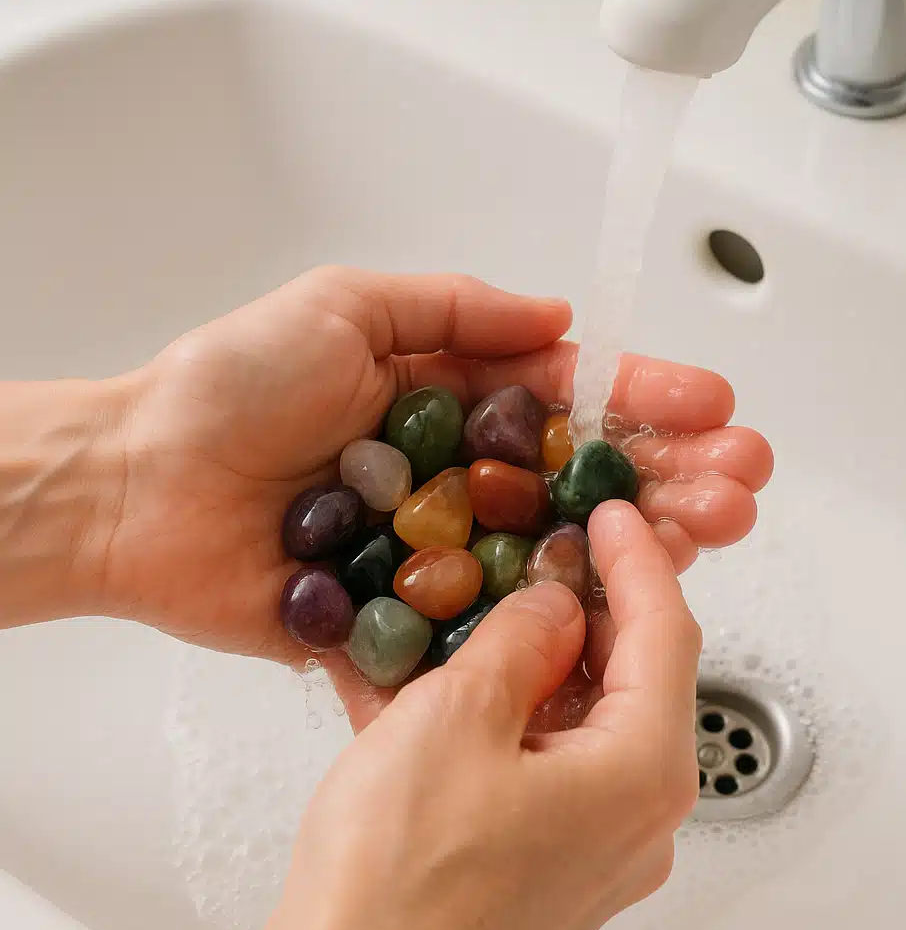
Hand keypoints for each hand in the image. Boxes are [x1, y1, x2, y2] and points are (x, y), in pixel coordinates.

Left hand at [98, 266, 769, 677]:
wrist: (140, 488)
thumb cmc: (229, 388)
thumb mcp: (346, 306)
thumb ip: (455, 310)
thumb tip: (557, 318)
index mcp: (448, 404)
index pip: (568, 402)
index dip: (642, 402)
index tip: (711, 407)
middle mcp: (457, 480)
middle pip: (583, 483)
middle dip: (670, 476)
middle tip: (742, 482)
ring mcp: (441, 554)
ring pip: (560, 554)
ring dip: (642, 546)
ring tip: (717, 532)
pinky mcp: (411, 621)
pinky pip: (495, 624)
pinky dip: (561, 623)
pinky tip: (630, 612)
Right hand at [220, 502, 699, 929]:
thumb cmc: (396, 881)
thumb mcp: (456, 715)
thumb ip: (518, 640)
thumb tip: (550, 606)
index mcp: (640, 774)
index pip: (667, 634)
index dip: (639, 560)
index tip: (614, 515)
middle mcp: (635, 818)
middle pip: (632, 678)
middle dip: (584, 610)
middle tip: (542, 558)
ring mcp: (592, 847)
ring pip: (583, 720)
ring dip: (537, 662)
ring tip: (486, 615)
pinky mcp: (545, 863)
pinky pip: (544, 763)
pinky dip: (510, 716)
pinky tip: (455, 685)